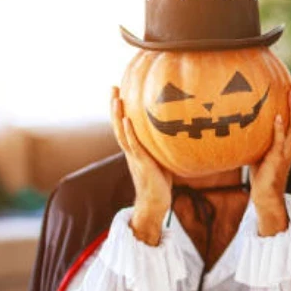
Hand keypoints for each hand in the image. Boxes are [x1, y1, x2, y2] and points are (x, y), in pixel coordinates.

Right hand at [111, 87, 171, 244]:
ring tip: (116, 98)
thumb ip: (162, 146)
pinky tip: (127, 120)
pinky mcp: (141, 163)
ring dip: (118, 115)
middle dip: (115, 106)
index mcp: (135, 149)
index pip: (125, 125)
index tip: (120, 92)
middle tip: (113, 87)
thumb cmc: (160, 182)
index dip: (121, 110)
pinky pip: (133, 146)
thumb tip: (177, 131)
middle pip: (118, 125)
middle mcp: (131, 151)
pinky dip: (129, 132)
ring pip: (122, 133)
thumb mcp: (161, 159)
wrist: (155, 203)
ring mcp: (135, 157)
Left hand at [249, 81, 290, 235]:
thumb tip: (242, 120)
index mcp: (288, 142)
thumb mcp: (260, 149)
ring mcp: (285, 152)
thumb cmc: (262, 173)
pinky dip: (279, 129)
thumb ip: (258, 136)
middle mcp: (290, 145)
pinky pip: (280, 142)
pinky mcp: (277, 160)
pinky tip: (277, 117)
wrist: (266, 195)